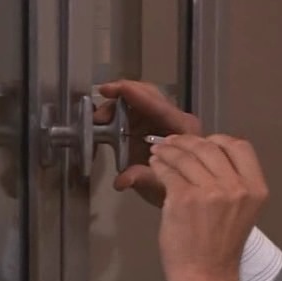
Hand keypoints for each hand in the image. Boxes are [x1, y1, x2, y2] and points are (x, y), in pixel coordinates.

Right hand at [93, 80, 200, 206]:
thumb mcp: (158, 187)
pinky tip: (104, 121)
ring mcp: (162, 120)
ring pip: (139, 100)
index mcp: (182, 128)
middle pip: (149, 94)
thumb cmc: (174, 186)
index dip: (135, 95)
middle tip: (101, 100)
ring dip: (116, 105)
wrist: (182, 191)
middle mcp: (174, 119)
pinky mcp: (151, 124)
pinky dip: (117, 113)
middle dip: (122, 94)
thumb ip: (140, 178)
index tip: (113, 89)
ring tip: (99, 120)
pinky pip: (134, 111)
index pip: (159, 106)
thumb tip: (121, 180)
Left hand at [148, 134, 268, 280]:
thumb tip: (203, 154)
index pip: (239, 147)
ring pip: (186, 156)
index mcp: (255, 188)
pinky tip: (154, 164)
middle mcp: (237, 187)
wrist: (206, 277)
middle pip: (209, 147)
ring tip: (159, 152)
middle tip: (171, 143)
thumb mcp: (239, 210)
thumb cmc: (220, 248)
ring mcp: (210, 191)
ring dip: (168, 150)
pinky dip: (159, 164)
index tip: (200, 143)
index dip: (217, 140)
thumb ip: (229, 182)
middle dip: (186, 141)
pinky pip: (168, 171)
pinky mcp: (184, 198)